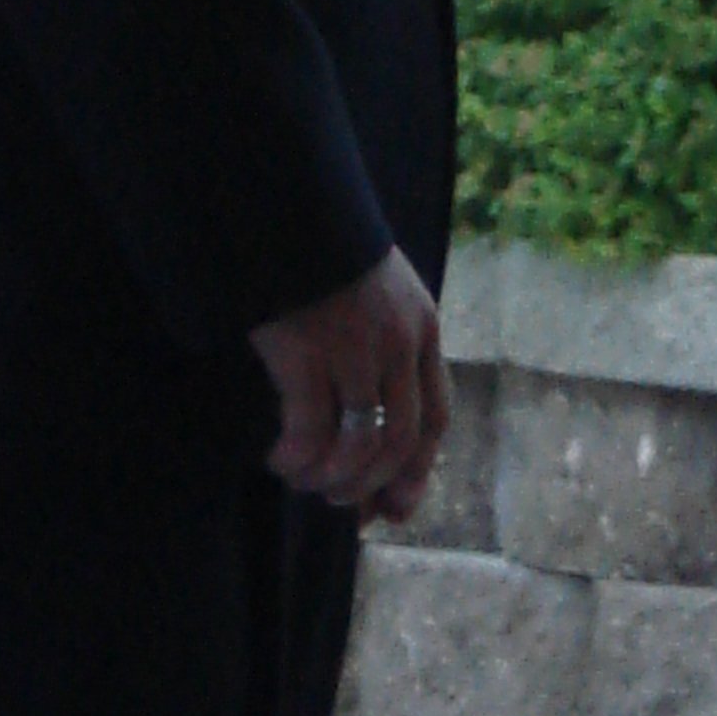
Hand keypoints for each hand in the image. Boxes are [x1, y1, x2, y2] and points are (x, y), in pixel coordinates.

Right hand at [250, 248, 448, 522]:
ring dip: (330, 478)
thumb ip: (387, 343)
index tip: (393, 508)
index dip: (417, 471)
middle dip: (369, 484)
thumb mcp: (380, 291)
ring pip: (357, 443)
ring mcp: (353, 347)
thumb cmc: (324, 254)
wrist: (286, 206)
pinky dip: (297, 457)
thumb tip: (375, 421)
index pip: (435, 417)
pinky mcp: (305, 351)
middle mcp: (397, 343)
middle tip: (339, 503)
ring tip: (303, 480)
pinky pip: (310, 429)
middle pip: (399, 440)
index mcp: (423, 328)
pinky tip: (280, 460)